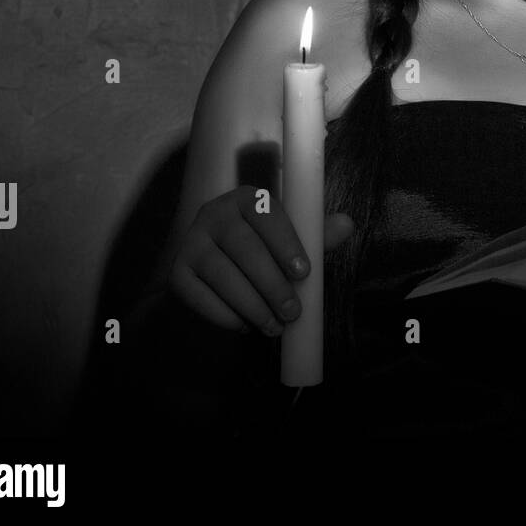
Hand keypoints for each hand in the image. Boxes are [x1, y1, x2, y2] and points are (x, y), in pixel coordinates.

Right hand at [168, 184, 354, 334]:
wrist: (216, 272)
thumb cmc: (264, 252)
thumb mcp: (290, 240)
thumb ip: (317, 235)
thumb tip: (347, 224)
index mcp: (247, 199)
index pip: (267, 214)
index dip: (286, 243)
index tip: (304, 273)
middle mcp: (215, 213)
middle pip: (245, 248)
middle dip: (272, 284)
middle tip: (293, 313)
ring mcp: (191, 242)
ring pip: (222, 274)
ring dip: (252, 305)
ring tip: (274, 326)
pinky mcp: (178, 272)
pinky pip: (200, 296)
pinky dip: (225, 315)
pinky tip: (245, 326)